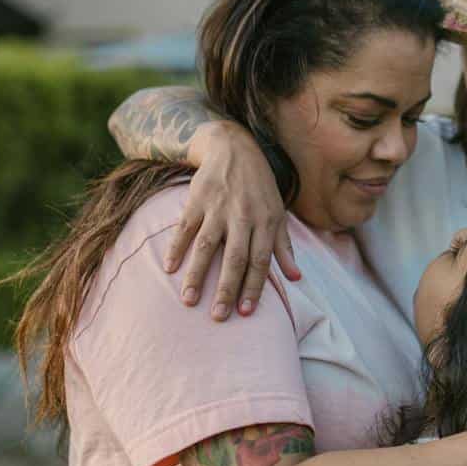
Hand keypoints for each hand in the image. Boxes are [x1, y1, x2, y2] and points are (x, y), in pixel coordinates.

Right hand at [164, 121, 300, 319]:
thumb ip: (284, 248)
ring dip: (197, 275)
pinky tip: (170, 268)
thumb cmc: (260, 188)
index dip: (254, 287)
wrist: (235, 149)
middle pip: (235, 258)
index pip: (260, 261)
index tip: (245, 312)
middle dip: (227, 289)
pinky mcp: (197, 199)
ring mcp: (219, 207)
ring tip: (189, 300)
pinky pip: (185, 227)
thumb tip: (296, 278)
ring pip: (207, 246)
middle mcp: (243, 217)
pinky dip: (176, 247)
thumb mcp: (278, 214)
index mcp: (266, 222)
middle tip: (218, 317)